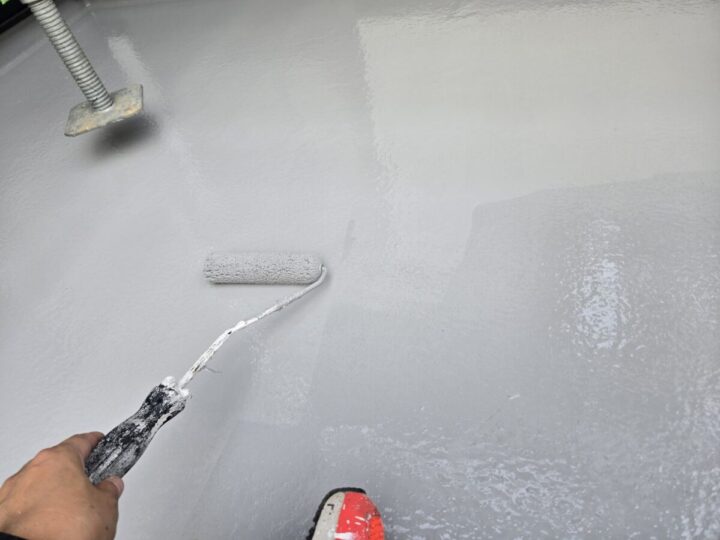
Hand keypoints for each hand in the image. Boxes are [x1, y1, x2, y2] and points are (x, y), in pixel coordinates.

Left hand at [0, 432, 122, 539]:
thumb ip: (109, 489)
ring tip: (70, 516)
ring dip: (54, 495)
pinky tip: (51, 526)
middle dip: (74, 475)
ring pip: (40, 487)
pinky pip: (26, 508)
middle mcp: (32, 471)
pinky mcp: (3, 516)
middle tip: (90, 487)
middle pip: (58, 464)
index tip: (101, 443)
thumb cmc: (62, 530)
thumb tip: (110, 486)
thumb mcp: (106, 506)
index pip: (82, 441)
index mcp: (59, 459)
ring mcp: (13, 493)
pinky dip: (38, 513)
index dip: (96, 443)